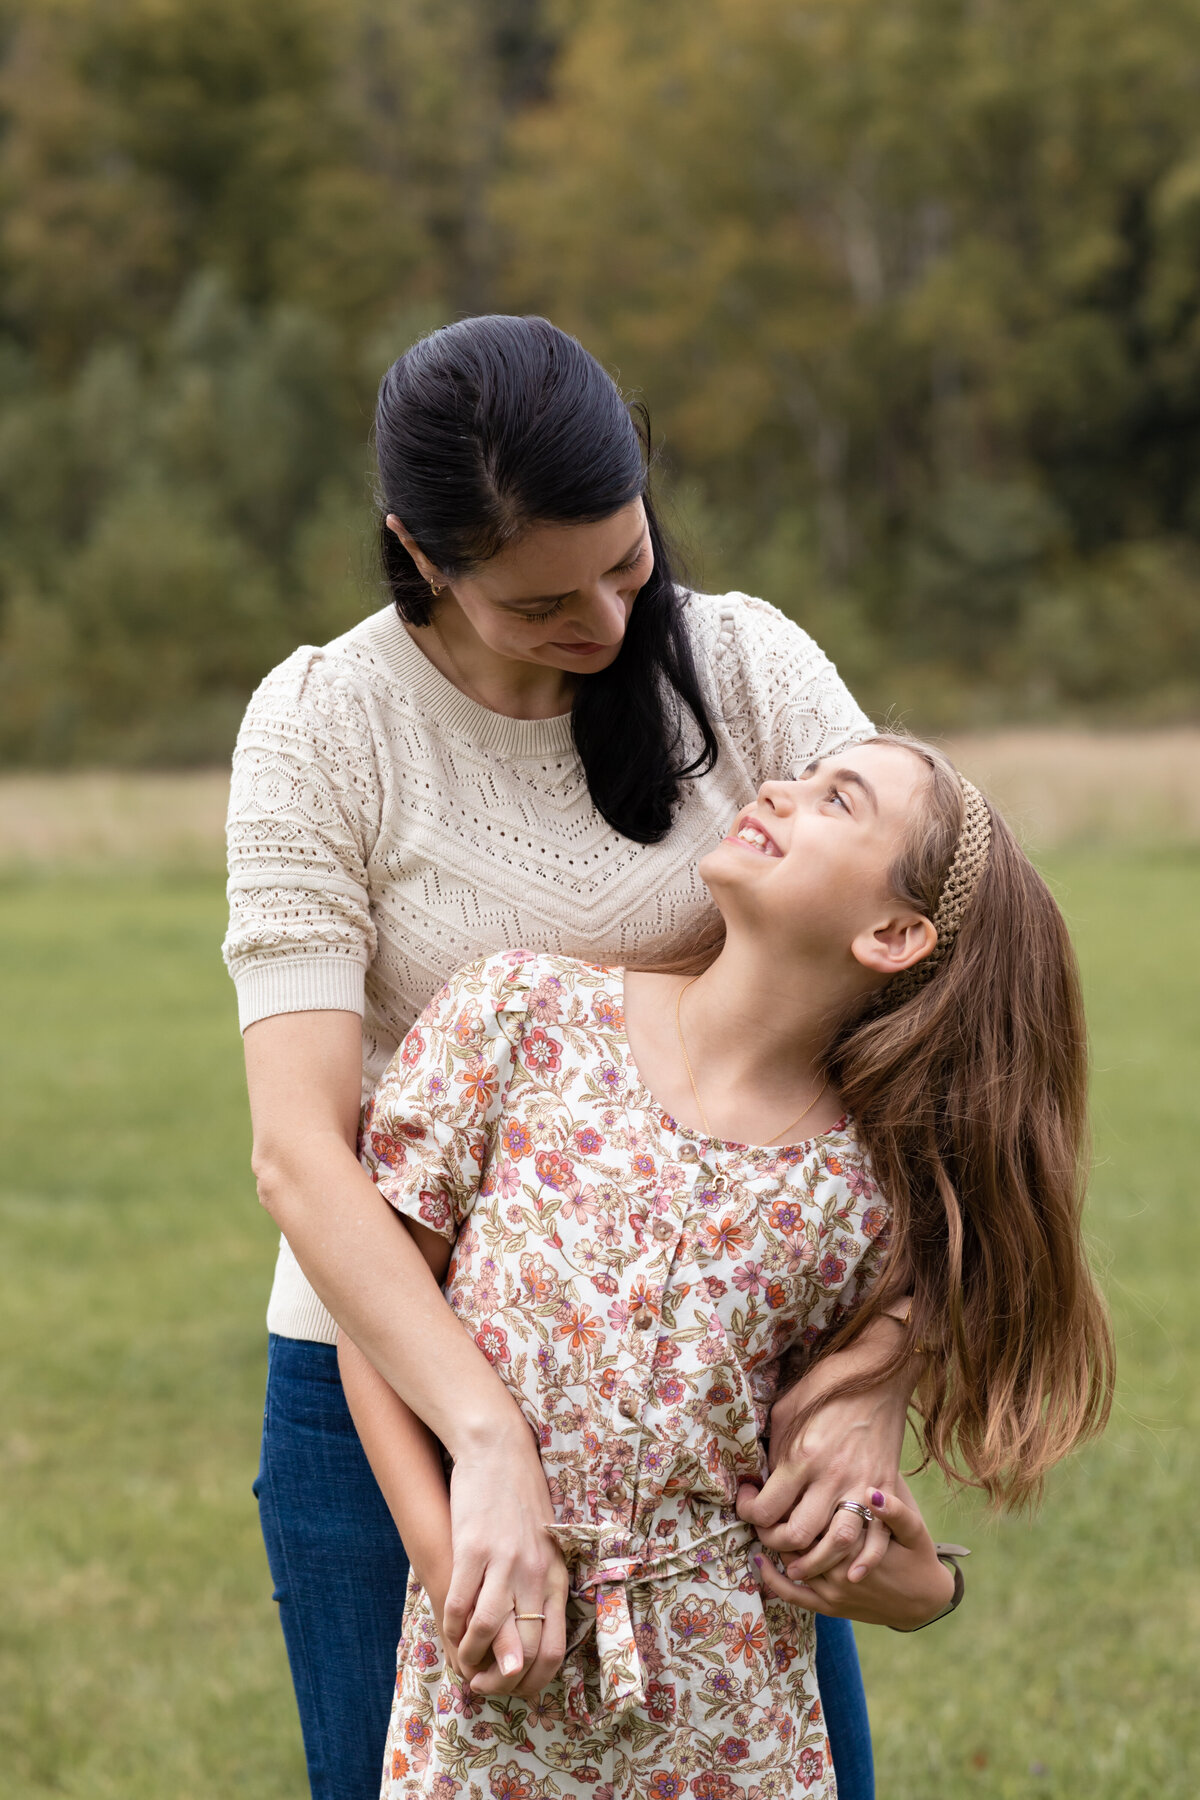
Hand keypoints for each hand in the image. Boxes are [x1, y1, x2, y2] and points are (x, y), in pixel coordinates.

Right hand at [441, 1420, 569, 1698]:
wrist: (497, 1448)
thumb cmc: (519, 1499)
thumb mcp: (542, 1546)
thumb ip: (538, 1589)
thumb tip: (526, 1642)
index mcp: (556, 1576)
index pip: (554, 1651)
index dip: (530, 1682)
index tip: (510, 1685)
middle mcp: (535, 1574)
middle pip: (526, 1652)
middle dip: (500, 1681)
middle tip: (482, 1682)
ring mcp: (504, 1561)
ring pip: (490, 1632)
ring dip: (472, 1655)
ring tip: (464, 1658)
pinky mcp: (473, 1547)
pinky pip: (459, 1602)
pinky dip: (451, 1625)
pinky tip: (449, 1625)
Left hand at [737, 1320, 912, 1581]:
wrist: (881, 1373)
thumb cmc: (827, 1386)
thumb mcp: (788, 1410)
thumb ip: (775, 1450)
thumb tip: (762, 1481)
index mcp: (803, 1456)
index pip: (767, 1509)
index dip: (749, 1514)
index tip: (749, 1502)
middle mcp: (832, 1476)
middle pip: (798, 1535)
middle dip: (776, 1543)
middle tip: (770, 1533)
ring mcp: (862, 1484)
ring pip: (838, 1544)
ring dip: (816, 1562)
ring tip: (800, 1564)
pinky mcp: (885, 1487)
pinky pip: (877, 1538)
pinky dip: (864, 1562)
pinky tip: (849, 1572)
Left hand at [755, 1483, 955, 1630]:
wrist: (924, 1602)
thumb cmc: (917, 1557)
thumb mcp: (915, 1530)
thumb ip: (896, 1511)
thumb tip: (872, 1493)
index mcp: (858, 1544)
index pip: (814, 1518)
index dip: (794, 1498)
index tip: (778, 1478)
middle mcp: (839, 1570)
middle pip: (798, 1539)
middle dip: (779, 1519)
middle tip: (761, 1496)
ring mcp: (832, 1592)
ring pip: (791, 1561)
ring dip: (775, 1543)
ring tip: (760, 1518)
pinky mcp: (830, 1608)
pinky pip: (794, 1596)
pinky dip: (774, 1580)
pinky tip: (758, 1561)